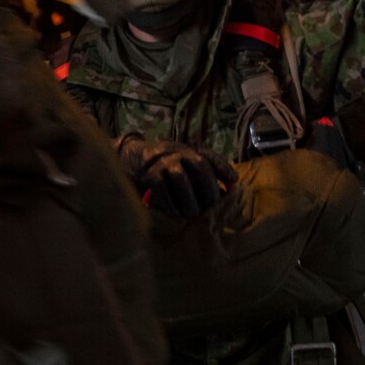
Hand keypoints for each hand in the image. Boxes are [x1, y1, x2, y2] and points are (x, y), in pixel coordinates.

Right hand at [118, 135, 236, 218]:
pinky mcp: (148, 174)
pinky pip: (162, 189)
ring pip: (181, 179)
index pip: (210, 156)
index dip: (223, 167)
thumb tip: (228, 190)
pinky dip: (170, 203)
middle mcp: (177, 153)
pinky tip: (175, 212)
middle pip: (199, 165)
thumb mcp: (182, 165)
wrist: (130, 159)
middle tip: (211, 205)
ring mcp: (162, 162)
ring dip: (189, 199)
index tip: (234, 181)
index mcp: (189, 151)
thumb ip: (202, 176)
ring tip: (193, 213)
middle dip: (209, 186)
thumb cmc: (163, 168)